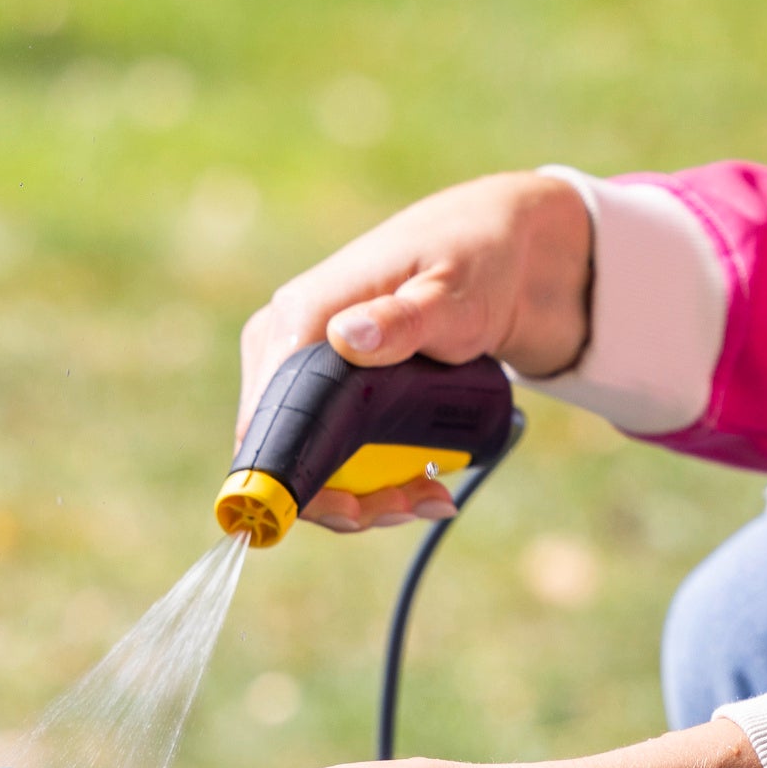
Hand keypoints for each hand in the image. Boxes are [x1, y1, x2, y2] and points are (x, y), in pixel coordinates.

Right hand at [236, 171, 594, 534]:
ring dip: (366, 498)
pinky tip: (426, 486)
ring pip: (312, 462)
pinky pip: (335, 454)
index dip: (294, 478)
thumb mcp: (450, 293)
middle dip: (341, 498)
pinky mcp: (333, 392)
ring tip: (431, 495)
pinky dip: (375, 483)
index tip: (351, 510)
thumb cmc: (473, 262)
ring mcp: (307, 372)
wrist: (500, 256)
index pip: (266, 418)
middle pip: (284, 451)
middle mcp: (287, 346)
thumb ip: (403, 319)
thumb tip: (345, 339)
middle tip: (408, 506)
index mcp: (299, 316)